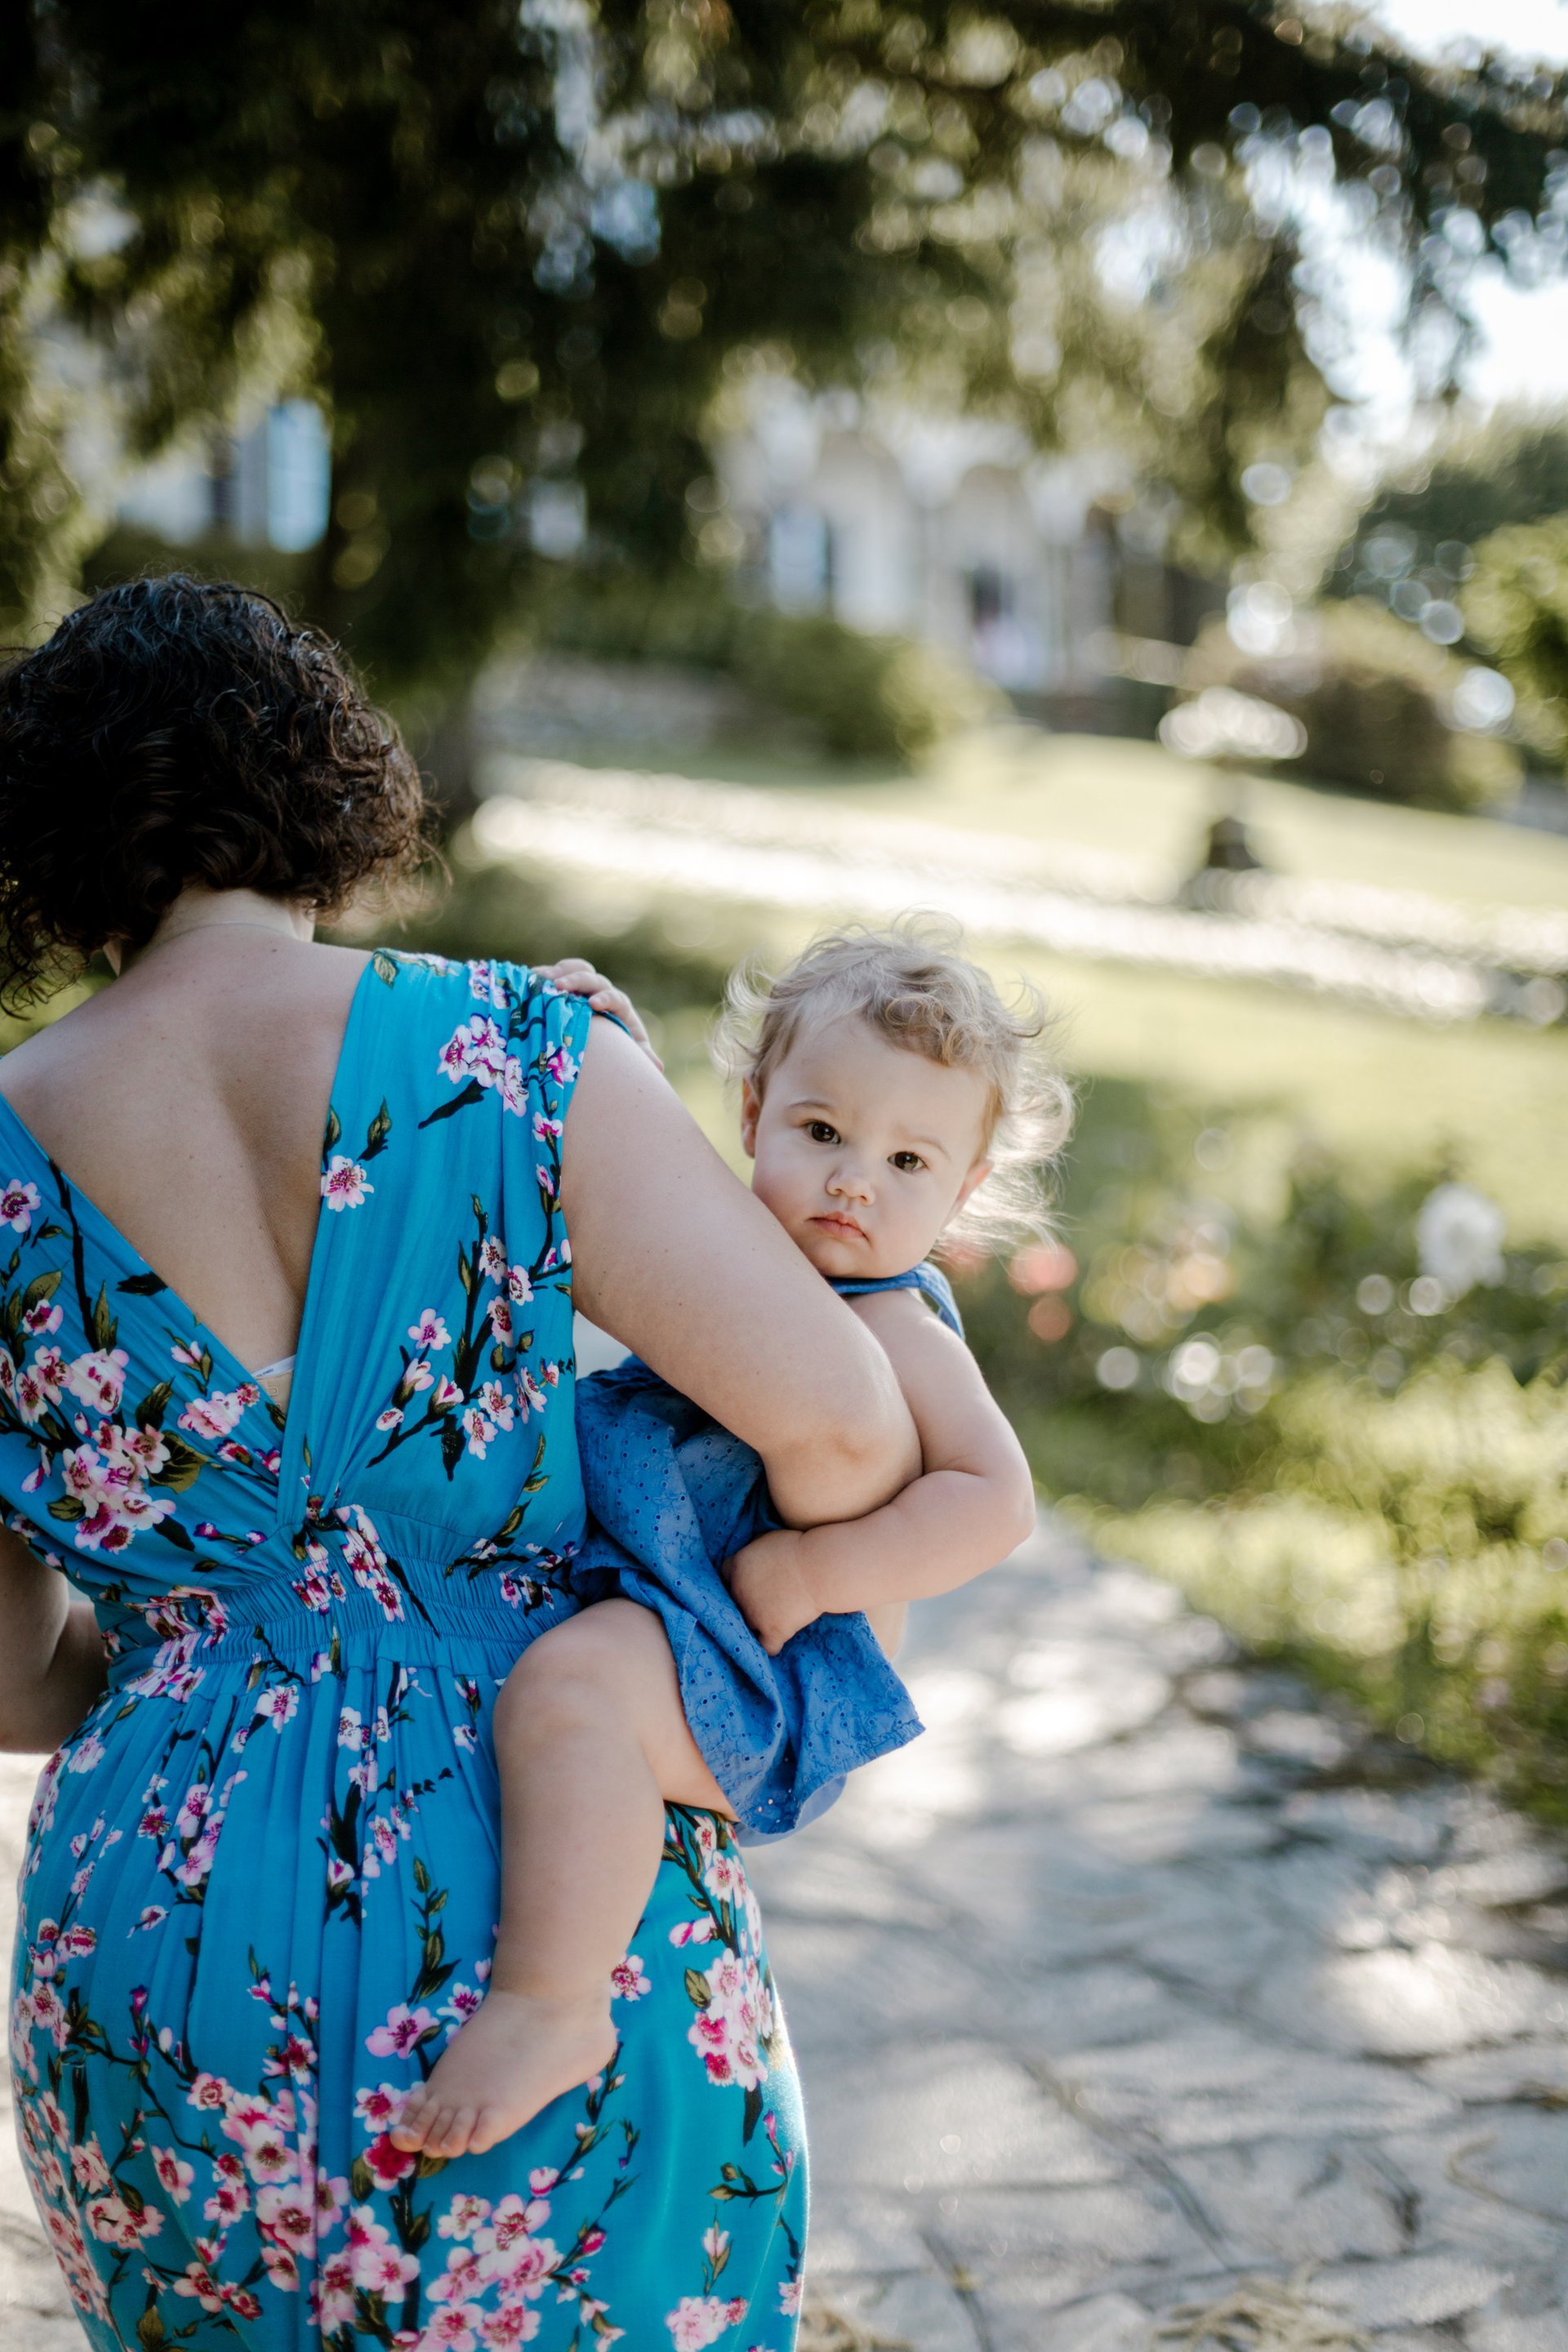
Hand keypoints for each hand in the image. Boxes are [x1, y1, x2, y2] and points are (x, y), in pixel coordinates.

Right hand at [535, 957, 662, 1069]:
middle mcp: (602, 991)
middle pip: (593, 978)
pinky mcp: (567, 985)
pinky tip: (529, 977)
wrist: (603, 1037)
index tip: (594, 1004)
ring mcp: (584, 986)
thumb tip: (658, 1066)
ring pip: (576, 969)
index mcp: (619, 1006)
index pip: (615, 997)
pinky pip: (557, 973)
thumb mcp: (630, 1052)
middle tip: (560, 987)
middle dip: (577, 980)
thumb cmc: (619, 1045)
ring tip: (542, 978)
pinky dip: (544, 974)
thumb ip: (642, 1056)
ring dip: (560, 971)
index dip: (606, 998)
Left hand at [725, 1528, 821, 1656]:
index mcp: (738, 1566)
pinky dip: (771, 1646)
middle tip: (762, 1602)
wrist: (820, 1568)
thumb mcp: (769, 1539)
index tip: (746, 1584)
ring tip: (771, 1621)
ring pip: (747, 1626)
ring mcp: (754, 1614)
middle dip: (744, 1603)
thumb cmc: (799, 1548)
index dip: (735, 1581)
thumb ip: (753, 1548)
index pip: (725, 1577)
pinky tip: (777, 1643)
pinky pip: (767, 1647)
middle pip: (734, 1603)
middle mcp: (739, 1591)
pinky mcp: (773, 1630)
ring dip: (757, 1625)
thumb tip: (752, 1553)